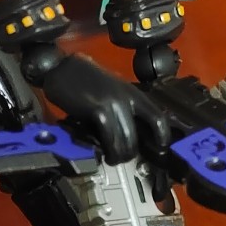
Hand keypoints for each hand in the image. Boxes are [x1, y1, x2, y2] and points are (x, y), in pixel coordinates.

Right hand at [34, 51, 170, 163]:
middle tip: (123, 159)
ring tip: (112, 159)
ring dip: (119, 156)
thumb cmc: (85, 80)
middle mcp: (127, 98)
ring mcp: (113, 103)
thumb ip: (123, 110)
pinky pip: (109, 138)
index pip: (159, 118)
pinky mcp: (98, 110)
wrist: (62, 67)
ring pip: (126, 141)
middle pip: (139, 137)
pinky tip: (102, 154)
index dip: (163, 137)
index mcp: (133, 93)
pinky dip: (107, 150)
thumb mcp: (112, 91)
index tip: (160, 150)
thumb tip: (130, 136)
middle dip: (131, 154)